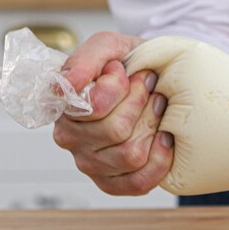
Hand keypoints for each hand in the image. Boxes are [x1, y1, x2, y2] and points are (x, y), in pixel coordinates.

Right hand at [52, 31, 174, 195]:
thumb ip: (87, 57)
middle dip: (143, 105)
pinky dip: (158, 162)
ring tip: (158, 111)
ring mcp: (89, 163)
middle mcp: (69, 137)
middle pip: (116, 131)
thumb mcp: (110, 46)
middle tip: (151, 91)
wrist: (156, 80)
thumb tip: (70, 84)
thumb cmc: (130, 65)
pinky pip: (137, 183)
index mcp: (64, 104)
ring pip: (130, 155)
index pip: (94, 106)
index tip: (129, 73)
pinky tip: (164, 140)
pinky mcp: (111, 182)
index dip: (121, 88)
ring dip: (153, 128)